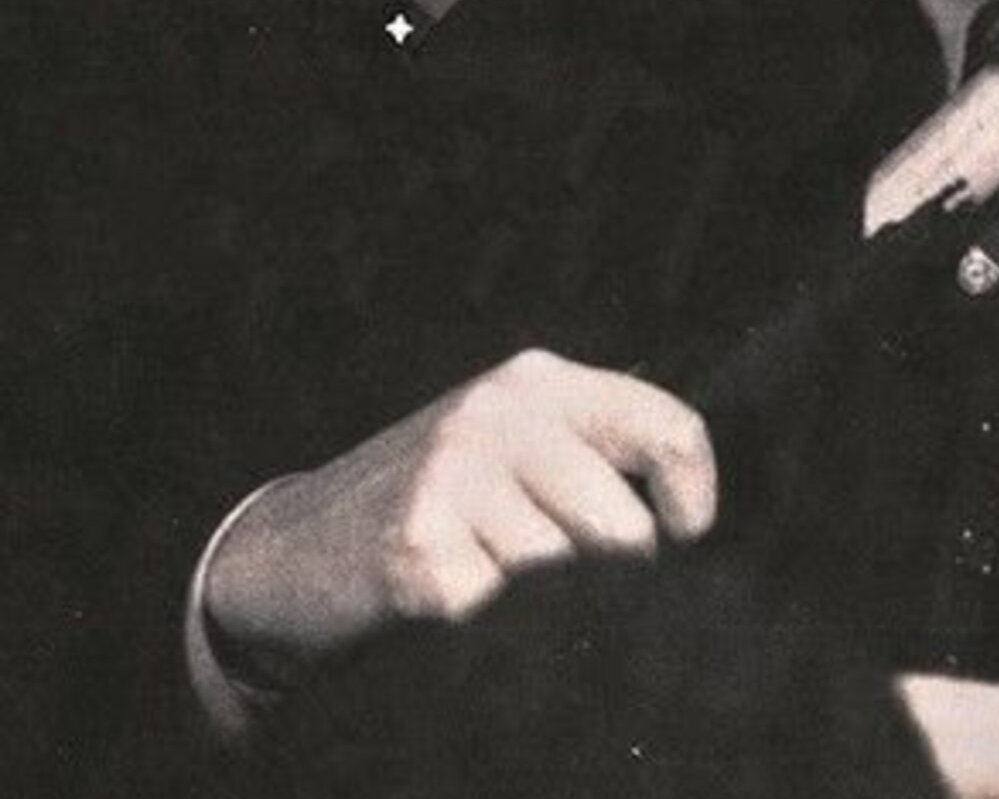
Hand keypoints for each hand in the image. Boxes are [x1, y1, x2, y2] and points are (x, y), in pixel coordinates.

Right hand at [203, 349, 716, 682]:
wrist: (295, 548)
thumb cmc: (442, 503)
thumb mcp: (520, 446)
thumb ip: (599, 452)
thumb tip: (690, 517)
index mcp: (541, 381)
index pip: (671, 430)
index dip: (692, 500)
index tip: (679, 538)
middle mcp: (500, 411)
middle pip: (624, 530)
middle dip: (604, 573)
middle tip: (550, 571)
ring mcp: (452, 473)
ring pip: (562, 575)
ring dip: (535, 600)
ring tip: (485, 573)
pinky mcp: (415, 546)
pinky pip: (498, 612)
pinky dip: (480, 627)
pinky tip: (444, 593)